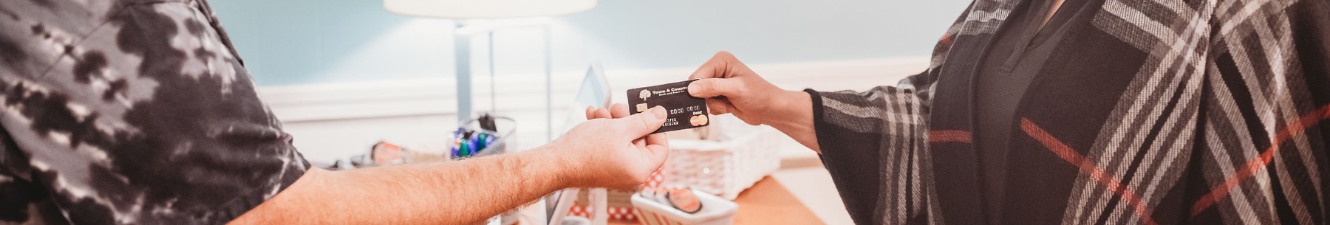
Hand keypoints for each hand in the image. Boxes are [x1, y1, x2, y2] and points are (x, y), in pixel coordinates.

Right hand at [545, 104, 669, 188]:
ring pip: (622, 140)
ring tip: (601, 112)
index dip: (656, 129)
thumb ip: (644, 121)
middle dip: (627, 120)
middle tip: (618, 108)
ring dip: (612, 122)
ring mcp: (615, 170)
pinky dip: (603, 130)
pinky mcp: (602, 166)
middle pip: (639, 141)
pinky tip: (593, 117)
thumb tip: (661, 115)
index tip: (647, 114)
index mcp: (640, 169)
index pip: (660, 149)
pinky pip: (609, 145)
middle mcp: (629, 173)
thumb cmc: (584, 150)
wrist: (555, 162)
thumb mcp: (620, 128)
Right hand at [687, 51, 807, 125]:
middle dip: (707, 99)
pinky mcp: (719, 94)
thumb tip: (691, 88)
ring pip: (701, 98)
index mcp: (721, 61)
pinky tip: (730, 106)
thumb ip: (712, 87)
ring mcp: (717, 83)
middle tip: (723, 102)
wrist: (771, 109)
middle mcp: (717, 69)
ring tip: (730, 103)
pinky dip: (717, 109)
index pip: (698, 75)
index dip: (697, 89)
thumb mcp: (736, 89)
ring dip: (714, 105)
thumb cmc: (759, 95)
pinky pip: (707, 104)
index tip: (706, 100)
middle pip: (696, 87)